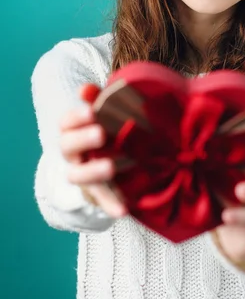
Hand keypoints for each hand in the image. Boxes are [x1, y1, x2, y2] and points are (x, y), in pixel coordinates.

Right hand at [59, 83, 133, 218]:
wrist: (109, 158)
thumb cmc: (107, 127)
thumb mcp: (104, 113)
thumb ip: (97, 99)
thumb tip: (86, 88)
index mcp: (71, 131)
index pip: (66, 122)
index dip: (76, 116)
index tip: (92, 110)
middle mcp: (72, 154)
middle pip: (67, 146)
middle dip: (83, 139)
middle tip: (101, 133)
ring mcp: (82, 174)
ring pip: (78, 175)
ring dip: (93, 171)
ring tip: (110, 167)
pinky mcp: (97, 192)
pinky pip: (102, 200)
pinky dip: (111, 205)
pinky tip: (124, 209)